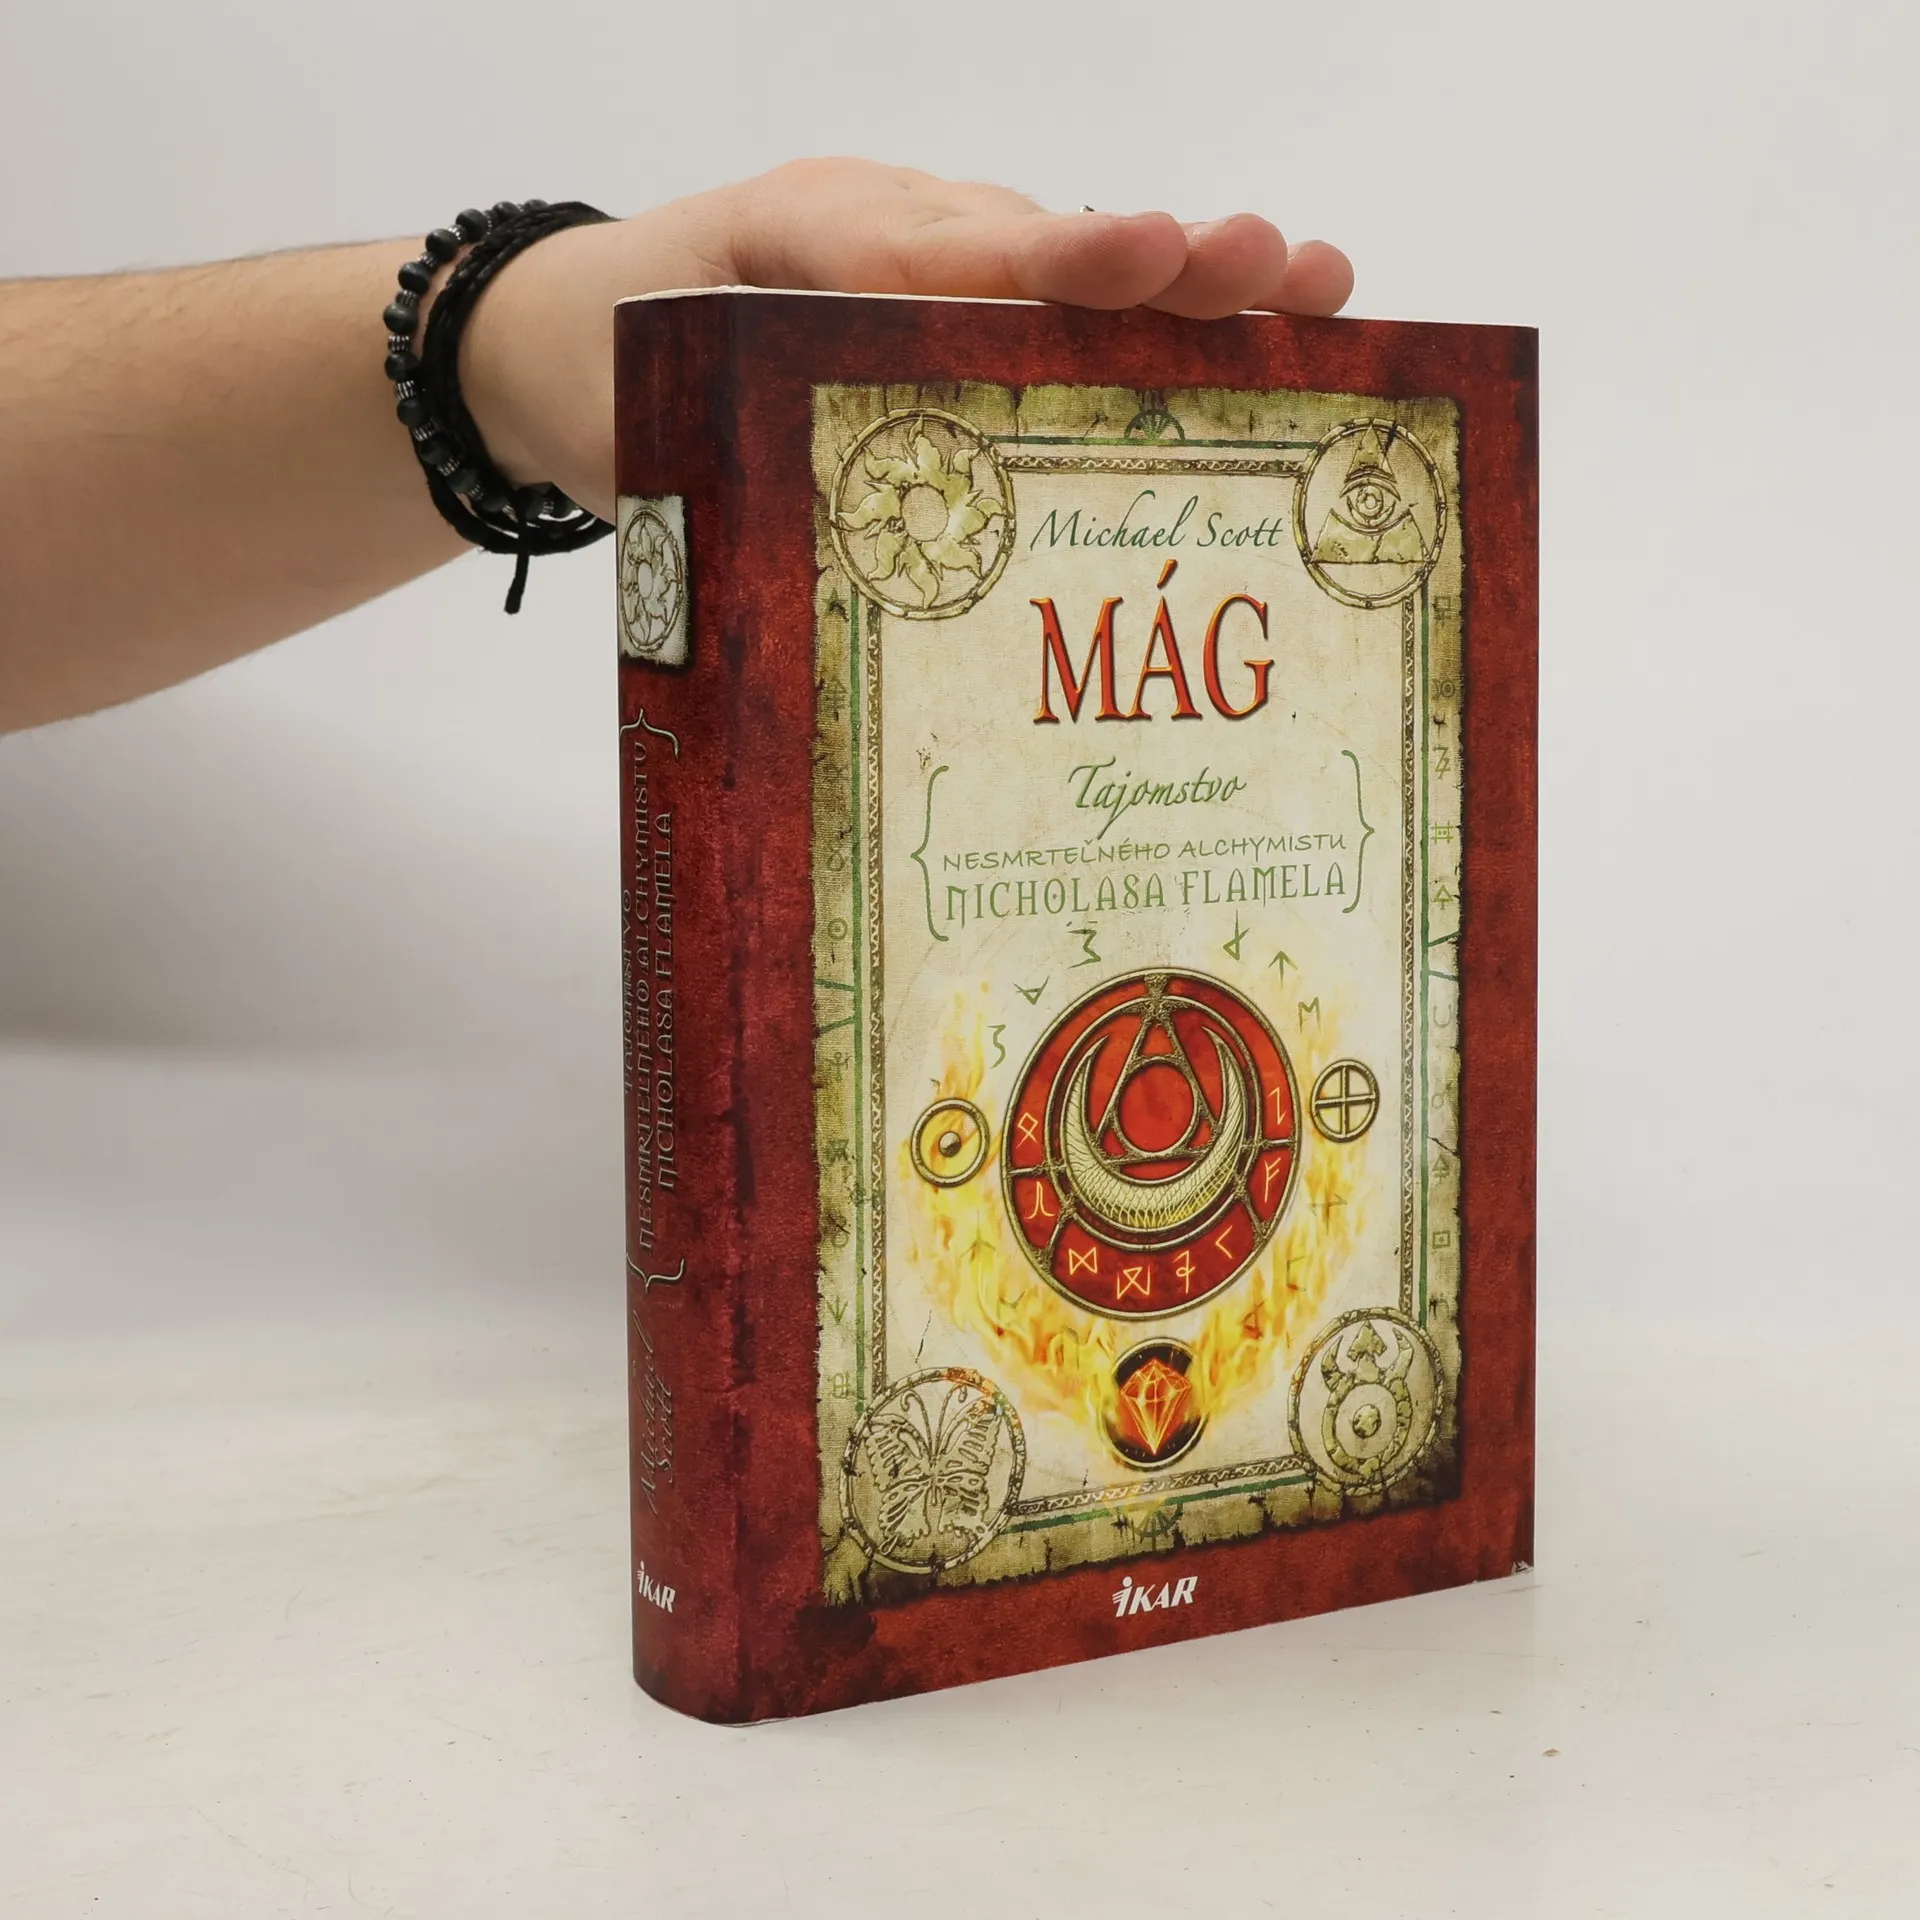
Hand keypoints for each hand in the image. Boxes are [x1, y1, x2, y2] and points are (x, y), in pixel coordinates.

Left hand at [462, 158, 1354, 522]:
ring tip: (1308, 288)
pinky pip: (1041, 304)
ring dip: (1183, 290)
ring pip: (1060, 272)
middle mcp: (887, 238)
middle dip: (1168, 265)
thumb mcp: (648, 411)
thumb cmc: (596, 366)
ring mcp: (918, 262)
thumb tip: (876, 576)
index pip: (943, 253)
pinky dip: (1138, 328)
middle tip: (1283, 268)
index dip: (1054, 266)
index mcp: (807, 245)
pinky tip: (1242, 350)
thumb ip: (736, 453)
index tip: (1153, 259)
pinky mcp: (931, 302)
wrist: (544, 335)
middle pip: (1041, 247)